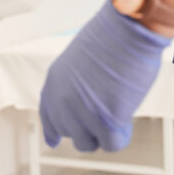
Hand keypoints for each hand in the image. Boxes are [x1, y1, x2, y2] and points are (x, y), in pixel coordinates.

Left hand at [39, 0, 171, 151]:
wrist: (125, 30)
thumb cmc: (110, 38)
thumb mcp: (80, 61)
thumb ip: (76, 85)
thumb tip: (87, 109)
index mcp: (54, 81)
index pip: (47, 114)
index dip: (52, 129)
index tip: (53, 141)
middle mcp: (61, 99)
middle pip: (71, 133)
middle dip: (89, 127)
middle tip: (107, 109)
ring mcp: (81, 112)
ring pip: (89, 143)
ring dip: (104, 132)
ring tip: (117, 106)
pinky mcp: (104, 121)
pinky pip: (112, 144)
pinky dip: (122, 134)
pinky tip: (126, 114)